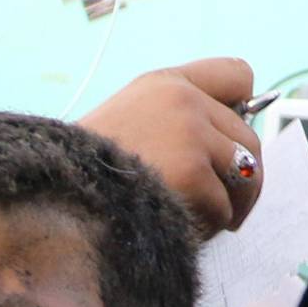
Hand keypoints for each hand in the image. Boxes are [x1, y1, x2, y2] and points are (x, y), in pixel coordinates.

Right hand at [79, 59, 261, 239]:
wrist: (58, 199)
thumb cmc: (89, 176)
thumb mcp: (128, 125)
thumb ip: (178, 123)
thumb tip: (240, 153)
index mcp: (165, 83)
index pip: (239, 75)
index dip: (242, 112)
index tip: (225, 145)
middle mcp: (182, 99)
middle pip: (249, 139)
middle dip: (238, 178)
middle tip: (218, 206)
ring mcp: (190, 134)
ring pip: (247, 174)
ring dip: (229, 206)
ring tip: (202, 222)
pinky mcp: (193, 173)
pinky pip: (225, 208)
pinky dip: (208, 229)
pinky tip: (179, 231)